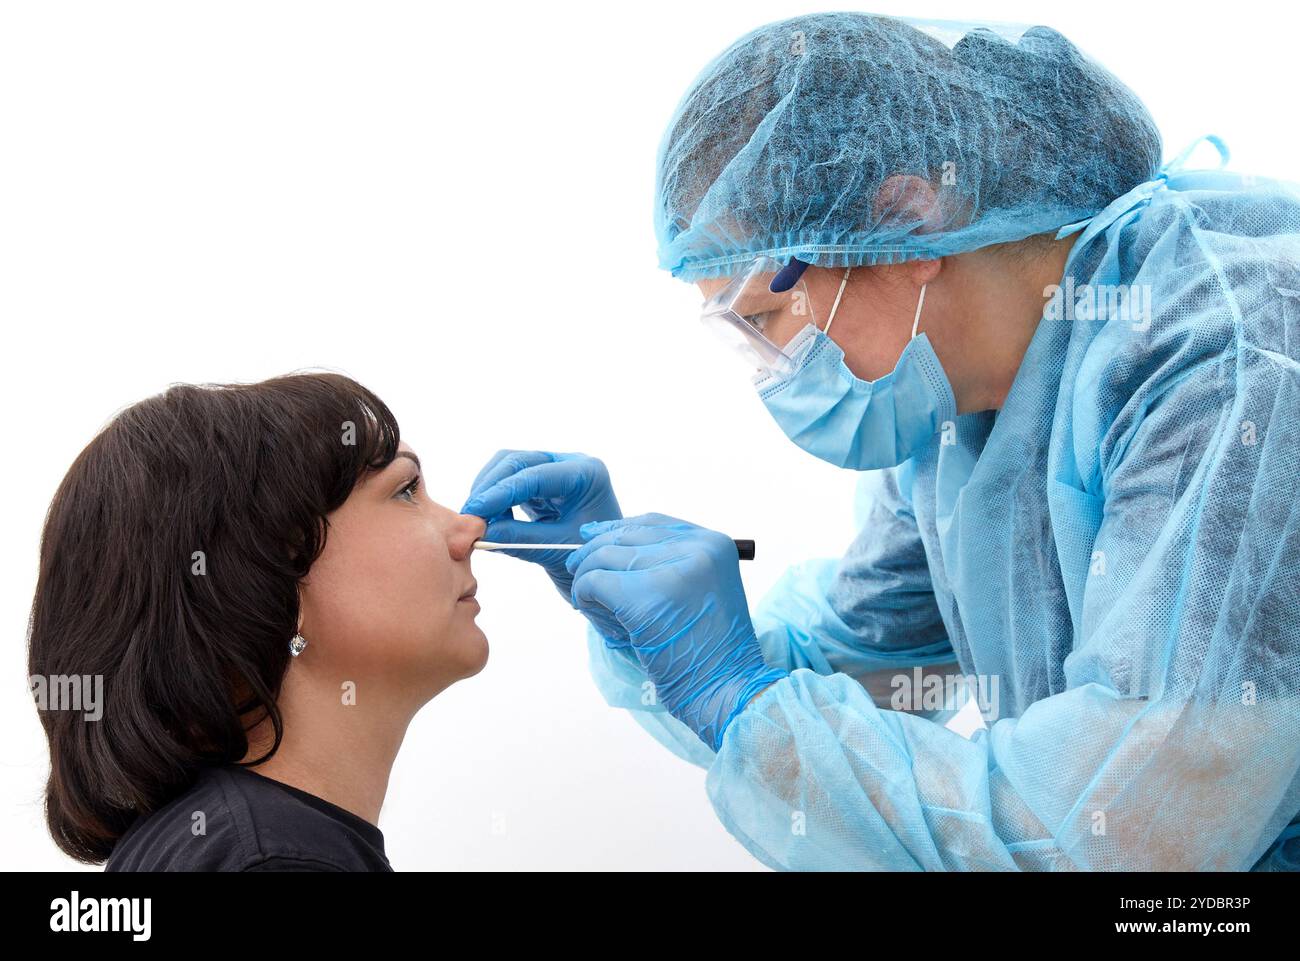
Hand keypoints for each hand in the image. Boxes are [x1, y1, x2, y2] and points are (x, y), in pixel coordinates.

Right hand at [460, 450, 621, 604]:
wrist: (606, 569)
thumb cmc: (592, 560)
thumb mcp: (556, 550)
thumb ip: (519, 538)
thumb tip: (480, 533)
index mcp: (585, 474)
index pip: (534, 474)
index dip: (500, 492)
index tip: (475, 512)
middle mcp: (571, 464)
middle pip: (518, 461)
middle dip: (490, 487)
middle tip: (470, 516)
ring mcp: (556, 471)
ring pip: (509, 467)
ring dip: (489, 490)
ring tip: (478, 520)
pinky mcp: (543, 484)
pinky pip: (512, 482)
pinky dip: (497, 499)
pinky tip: (490, 520)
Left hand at [565, 513, 787, 749]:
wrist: (727, 688)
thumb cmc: (712, 649)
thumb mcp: (703, 590)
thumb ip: (670, 565)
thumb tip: (610, 542)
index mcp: (714, 544)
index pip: (652, 522)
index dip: (617, 528)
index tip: (592, 537)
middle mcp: (697, 549)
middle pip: (625, 535)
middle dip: (594, 553)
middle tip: (578, 572)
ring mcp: (672, 571)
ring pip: (604, 556)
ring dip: (586, 578)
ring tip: (587, 601)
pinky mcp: (646, 597)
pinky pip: (594, 581)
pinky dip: (582, 594)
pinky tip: (586, 607)